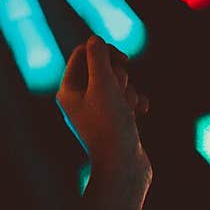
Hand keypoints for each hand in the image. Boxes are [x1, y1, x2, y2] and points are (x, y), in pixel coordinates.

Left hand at [56, 36, 152, 187]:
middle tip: (122, 89)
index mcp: (68, 91)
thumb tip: (95, 39)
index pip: (82, 53)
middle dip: (119, 74)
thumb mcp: (104, 85)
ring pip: (118, 84)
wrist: (123, 169)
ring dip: (130, 90)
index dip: (104, 51)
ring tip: (131, 107)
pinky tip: (141, 113)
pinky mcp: (114, 122)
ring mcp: (97, 112)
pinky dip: (136, 103)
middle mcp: (78, 101)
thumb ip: (98, 58)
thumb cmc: (110, 126)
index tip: (123, 60)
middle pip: (102, 67)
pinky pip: (127, 100)